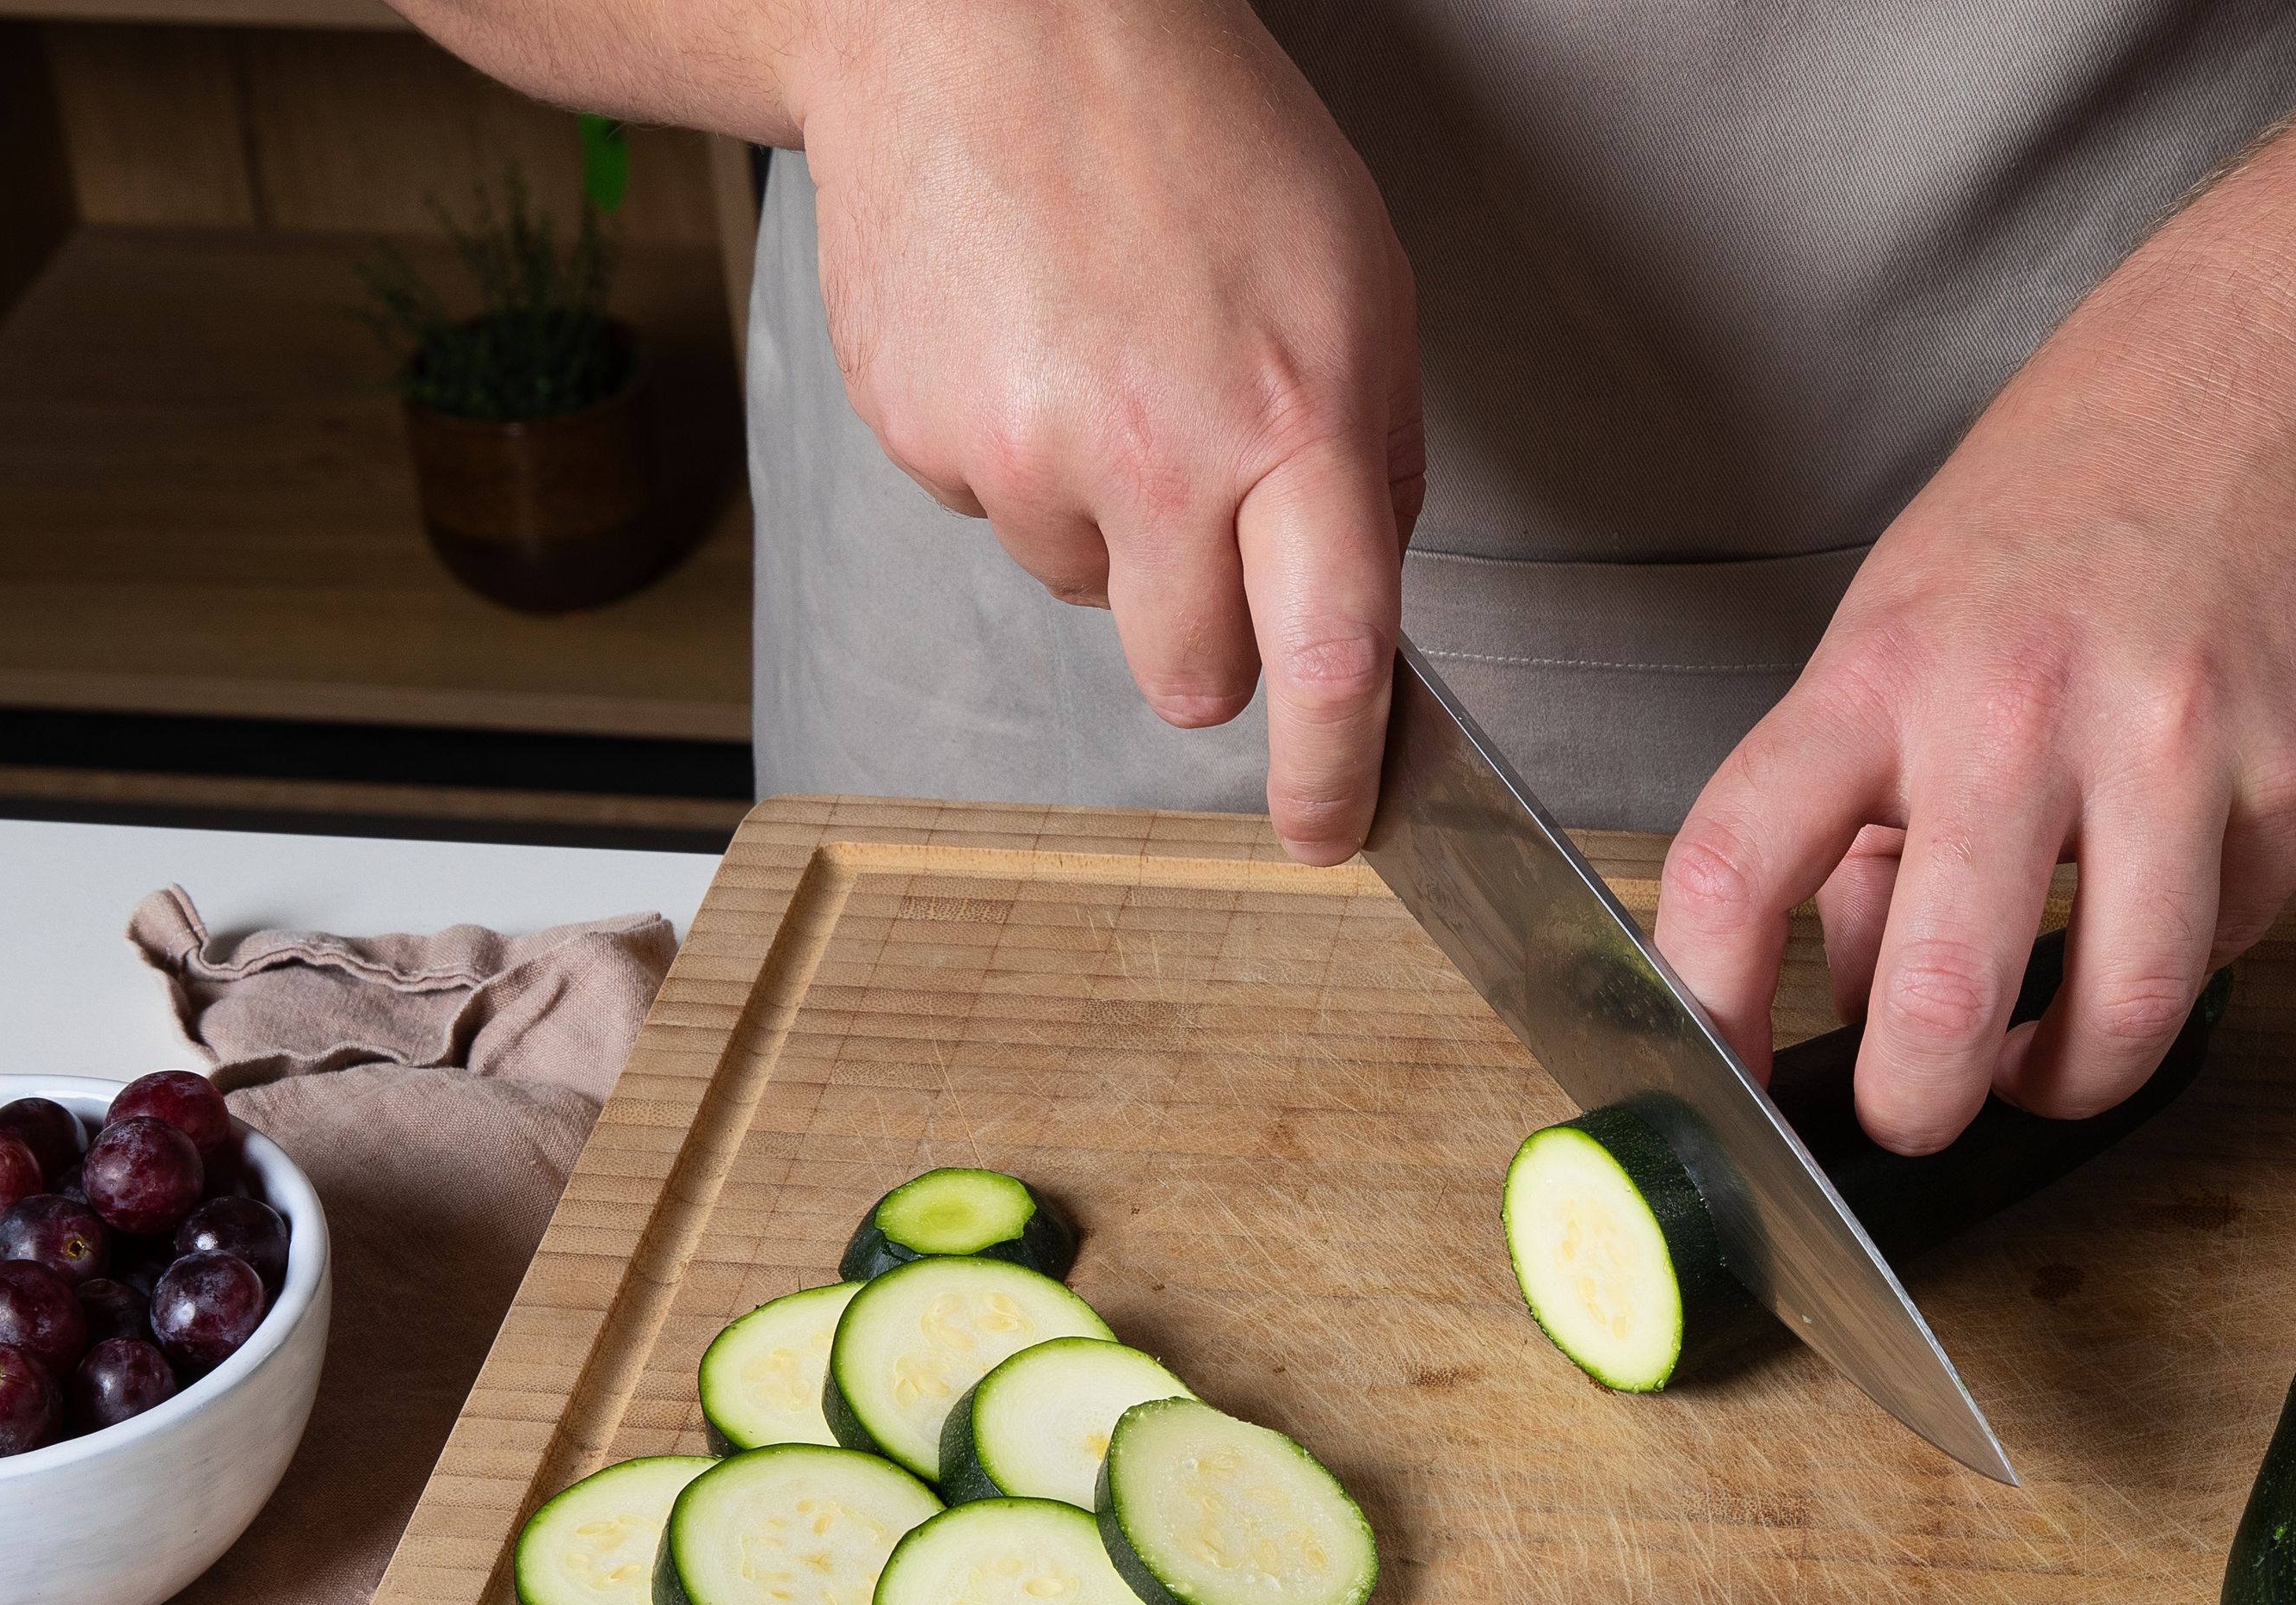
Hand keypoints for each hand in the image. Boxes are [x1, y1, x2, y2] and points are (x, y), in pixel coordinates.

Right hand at [793, 0, 1422, 859]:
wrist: (987, 18)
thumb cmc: (1190, 132)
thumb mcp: (1355, 282)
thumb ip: (1371, 462)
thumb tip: (1365, 606)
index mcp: (1295, 420)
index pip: (1332, 660)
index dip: (1334, 776)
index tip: (1333, 832)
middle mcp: (1159, 455)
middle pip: (1190, 680)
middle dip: (1206, 643)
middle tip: (1201, 528)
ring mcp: (1026, 453)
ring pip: (1084, 593)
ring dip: (1105, 524)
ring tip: (1107, 364)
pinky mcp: (924, 436)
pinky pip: (993, 514)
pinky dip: (1017, 456)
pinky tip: (1031, 343)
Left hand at [1652, 265, 2295, 1152]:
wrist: (2285, 362)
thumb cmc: (2075, 501)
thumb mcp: (1910, 618)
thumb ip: (1867, 809)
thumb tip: (1857, 990)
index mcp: (1881, 667)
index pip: (1738, 864)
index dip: (1707, 1004)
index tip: (1721, 1082)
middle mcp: (2012, 706)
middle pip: (1935, 1001)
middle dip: (1912, 1112)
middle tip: (1911, 1117)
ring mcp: (2166, 740)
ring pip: (2120, 1013)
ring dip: (2068, 1082)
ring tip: (2043, 1065)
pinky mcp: (2294, 770)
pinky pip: (2228, 940)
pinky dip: (2186, 955)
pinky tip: (2167, 893)